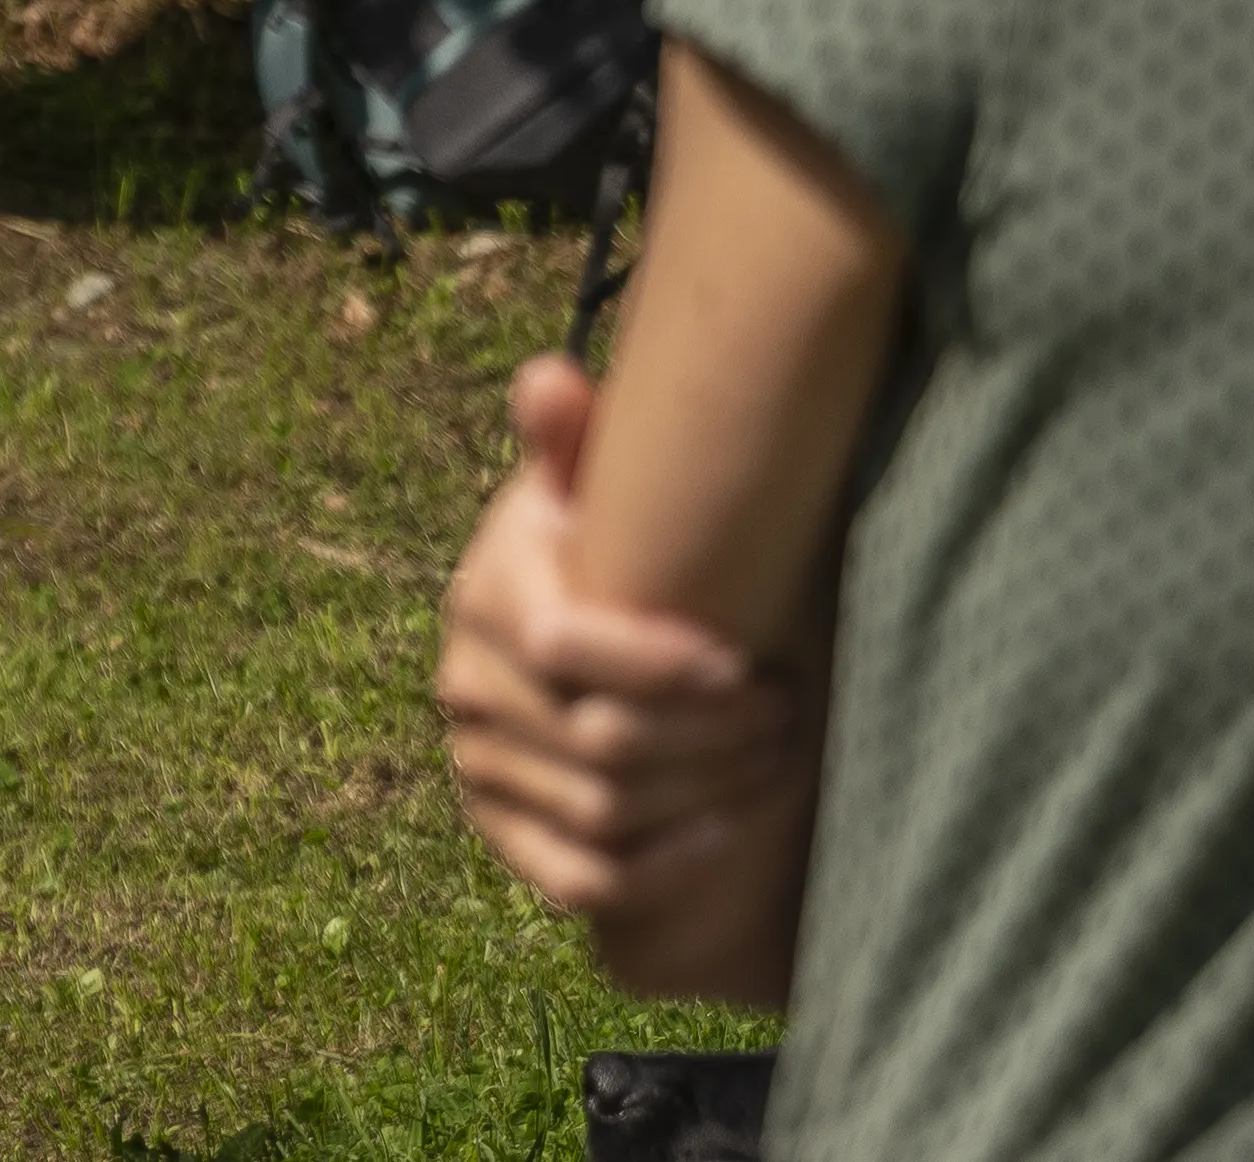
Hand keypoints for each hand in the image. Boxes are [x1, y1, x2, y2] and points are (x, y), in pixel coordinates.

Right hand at [440, 354, 815, 995]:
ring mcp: (478, 763)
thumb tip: (551, 377)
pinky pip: (577, 875)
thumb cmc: (598, 551)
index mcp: (485, 596)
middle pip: (599, 742)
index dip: (661, 667)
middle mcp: (465, 684)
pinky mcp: (499, 829)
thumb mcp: (583, 491)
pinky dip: (656, 869)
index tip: (743, 659)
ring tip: (777, 760)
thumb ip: (572, 441)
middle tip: (788, 711)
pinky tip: (720, 835)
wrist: (562, 639)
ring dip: (703, 796)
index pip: (567, 650)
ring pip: (601, 812)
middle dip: (711, 736)